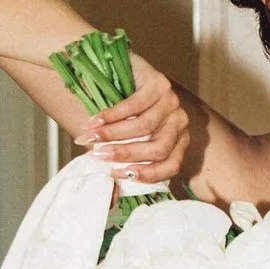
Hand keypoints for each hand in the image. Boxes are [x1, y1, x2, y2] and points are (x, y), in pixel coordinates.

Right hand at [84, 57, 197, 189]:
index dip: (145, 174)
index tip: (116, 174)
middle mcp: (179, 122)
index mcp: (177, 141)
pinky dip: (112, 115)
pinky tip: (95, 120)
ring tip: (90, 137)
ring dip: (113, 134)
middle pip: (159, 148)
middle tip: (98, 155)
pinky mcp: (159, 83)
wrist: (114, 72)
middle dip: (125, 154)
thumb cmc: (119, 113)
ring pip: (146, 127)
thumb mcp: (123, 139)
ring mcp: (171, 101)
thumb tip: (112, 196)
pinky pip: (135, 105)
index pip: (171, 165)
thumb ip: (121, 164)